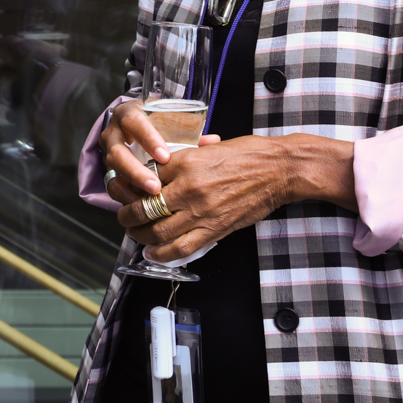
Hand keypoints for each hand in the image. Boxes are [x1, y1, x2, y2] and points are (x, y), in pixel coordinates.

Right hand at [100, 99, 217, 204]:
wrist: (136, 128)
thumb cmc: (157, 125)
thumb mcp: (169, 123)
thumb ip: (188, 133)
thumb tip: (213, 141)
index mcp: (128, 114)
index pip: (133, 122)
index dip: (147, 140)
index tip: (165, 157)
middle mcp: (113, 132)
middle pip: (117, 152)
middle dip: (136, 171)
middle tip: (156, 186)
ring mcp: (108, 152)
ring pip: (113, 172)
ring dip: (131, 188)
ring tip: (150, 199)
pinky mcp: (109, 170)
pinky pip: (112, 186)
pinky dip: (125, 197)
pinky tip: (142, 206)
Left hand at [114, 131, 357, 262]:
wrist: (278, 169)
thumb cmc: (247, 154)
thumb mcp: (208, 147)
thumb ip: (183, 158)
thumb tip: (160, 169)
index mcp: (185, 162)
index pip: (146, 178)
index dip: (131, 187)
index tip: (126, 191)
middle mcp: (189, 187)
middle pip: (145, 208)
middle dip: (128, 215)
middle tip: (123, 217)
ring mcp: (201, 211)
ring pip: (158, 231)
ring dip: (141, 237)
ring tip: (135, 235)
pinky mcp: (215, 229)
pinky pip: (181, 248)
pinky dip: (162, 255)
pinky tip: (153, 254)